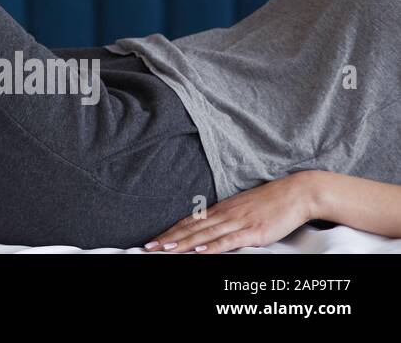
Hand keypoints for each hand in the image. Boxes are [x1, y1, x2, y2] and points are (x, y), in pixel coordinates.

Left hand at [143, 172, 317, 253]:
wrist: (296, 193)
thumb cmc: (271, 202)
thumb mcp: (243, 209)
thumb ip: (226, 220)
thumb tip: (210, 229)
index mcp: (221, 210)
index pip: (189, 223)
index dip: (170, 232)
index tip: (154, 241)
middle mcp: (225, 215)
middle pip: (191, 229)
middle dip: (168, 240)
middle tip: (149, 248)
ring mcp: (238, 223)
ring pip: (204, 235)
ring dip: (182, 244)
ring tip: (165, 251)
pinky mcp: (252, 231)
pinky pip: (228, 240)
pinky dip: (212, 247)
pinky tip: (198, 252)